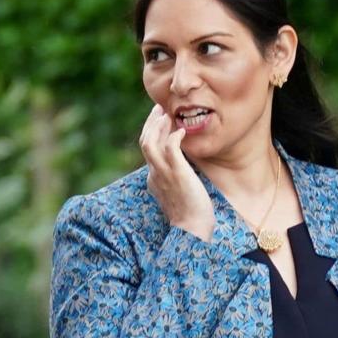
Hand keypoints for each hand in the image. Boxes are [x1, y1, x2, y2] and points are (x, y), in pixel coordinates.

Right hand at [139, 104, 214, 240]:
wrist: (192, 229)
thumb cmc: (190, 214)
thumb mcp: (178, 192)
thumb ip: (176, 177)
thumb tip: (182, 166)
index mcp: (154, 177)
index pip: (146, 149)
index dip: (151, 131)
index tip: (159, 119)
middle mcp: (155, 174)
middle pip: (144, 142)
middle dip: (151, 123)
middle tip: (159, 109)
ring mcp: (164, 174)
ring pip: (151, 142)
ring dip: (157, 126)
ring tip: (167, 114)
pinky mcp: (177, 174)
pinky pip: (170, 149)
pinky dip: (174, 137)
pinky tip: (182, 131)